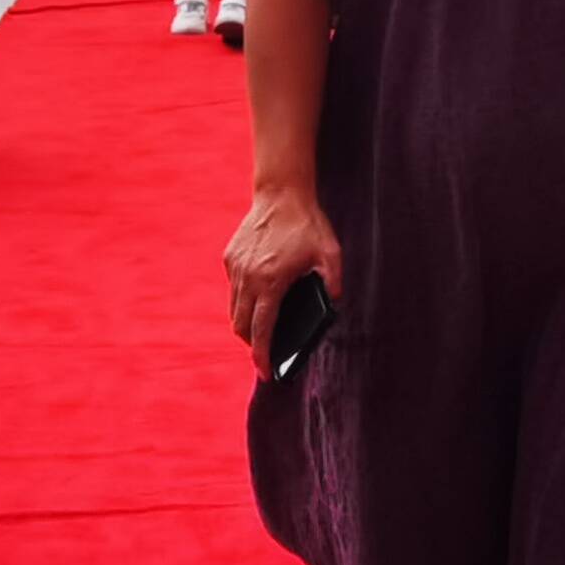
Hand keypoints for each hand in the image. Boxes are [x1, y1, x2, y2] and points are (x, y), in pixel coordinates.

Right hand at [225, 186, 344, 378]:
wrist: (281, 192)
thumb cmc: (308, 224)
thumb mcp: (331, 253)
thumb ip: (333, 281)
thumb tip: (333, 303)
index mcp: (271, 281)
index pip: (262, 330)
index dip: (262, 355)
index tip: (265, 373)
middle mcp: (248, 278)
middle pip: (241, 325)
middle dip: (252, 344)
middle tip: (266, 352)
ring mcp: (236, 268)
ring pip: (234, 309)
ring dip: (246, 324)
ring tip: (262, 330)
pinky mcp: (230, 258)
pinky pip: (233, 289)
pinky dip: (243, 300)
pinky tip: (261, 297)